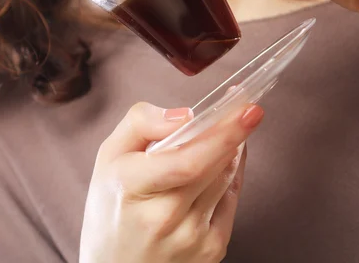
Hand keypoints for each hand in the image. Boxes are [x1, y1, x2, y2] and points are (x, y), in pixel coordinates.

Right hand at [79, 101, 263, 262]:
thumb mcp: (109, 155)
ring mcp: (190, 238)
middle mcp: (163, 218)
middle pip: (212, 167)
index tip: (244, 109)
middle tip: (248, 109)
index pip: (186, 161)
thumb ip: (140, 123)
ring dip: (232, 149)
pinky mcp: (210, 250)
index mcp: (131, 187)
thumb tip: (184, 115)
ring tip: (229, 130)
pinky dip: (231, 173)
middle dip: (234, 133)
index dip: (221, 135)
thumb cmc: (112, 205)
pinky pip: (231, 199)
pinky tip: (223, 160)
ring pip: (225, 178)